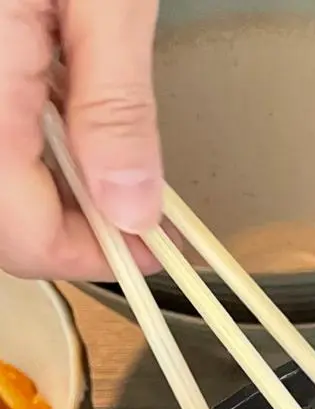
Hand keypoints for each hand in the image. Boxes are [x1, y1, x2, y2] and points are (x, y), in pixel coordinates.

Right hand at [0, 0, 161, 279]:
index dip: (99, 257)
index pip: (29, 237)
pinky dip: (30, 139)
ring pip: (1, 185)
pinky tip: (64, 101)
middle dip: (77, 228)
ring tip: (110, 148)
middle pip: (8, 222)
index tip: (157, 247)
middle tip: (142, 208)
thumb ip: (114, 104)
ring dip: (55, 184)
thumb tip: (133, 204)